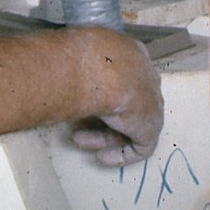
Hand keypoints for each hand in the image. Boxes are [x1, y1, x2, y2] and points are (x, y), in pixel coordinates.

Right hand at [70, 29, 162, 166]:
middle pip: (124, 103)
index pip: (118, 78)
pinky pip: (139, 145)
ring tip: (78, 140)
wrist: (104, 72)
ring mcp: (151, 101)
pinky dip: (120, 154)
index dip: (98, 94)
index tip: (78, 100)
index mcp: (130, 53)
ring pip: (128, 124)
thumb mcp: (77, 56)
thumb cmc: (84, 57)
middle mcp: (144, 76)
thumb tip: (58, 69)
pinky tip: (102, 156)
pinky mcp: (152, 126)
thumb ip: (76, 65)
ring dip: (102, 136)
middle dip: (99, 118)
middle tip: (76, 125)